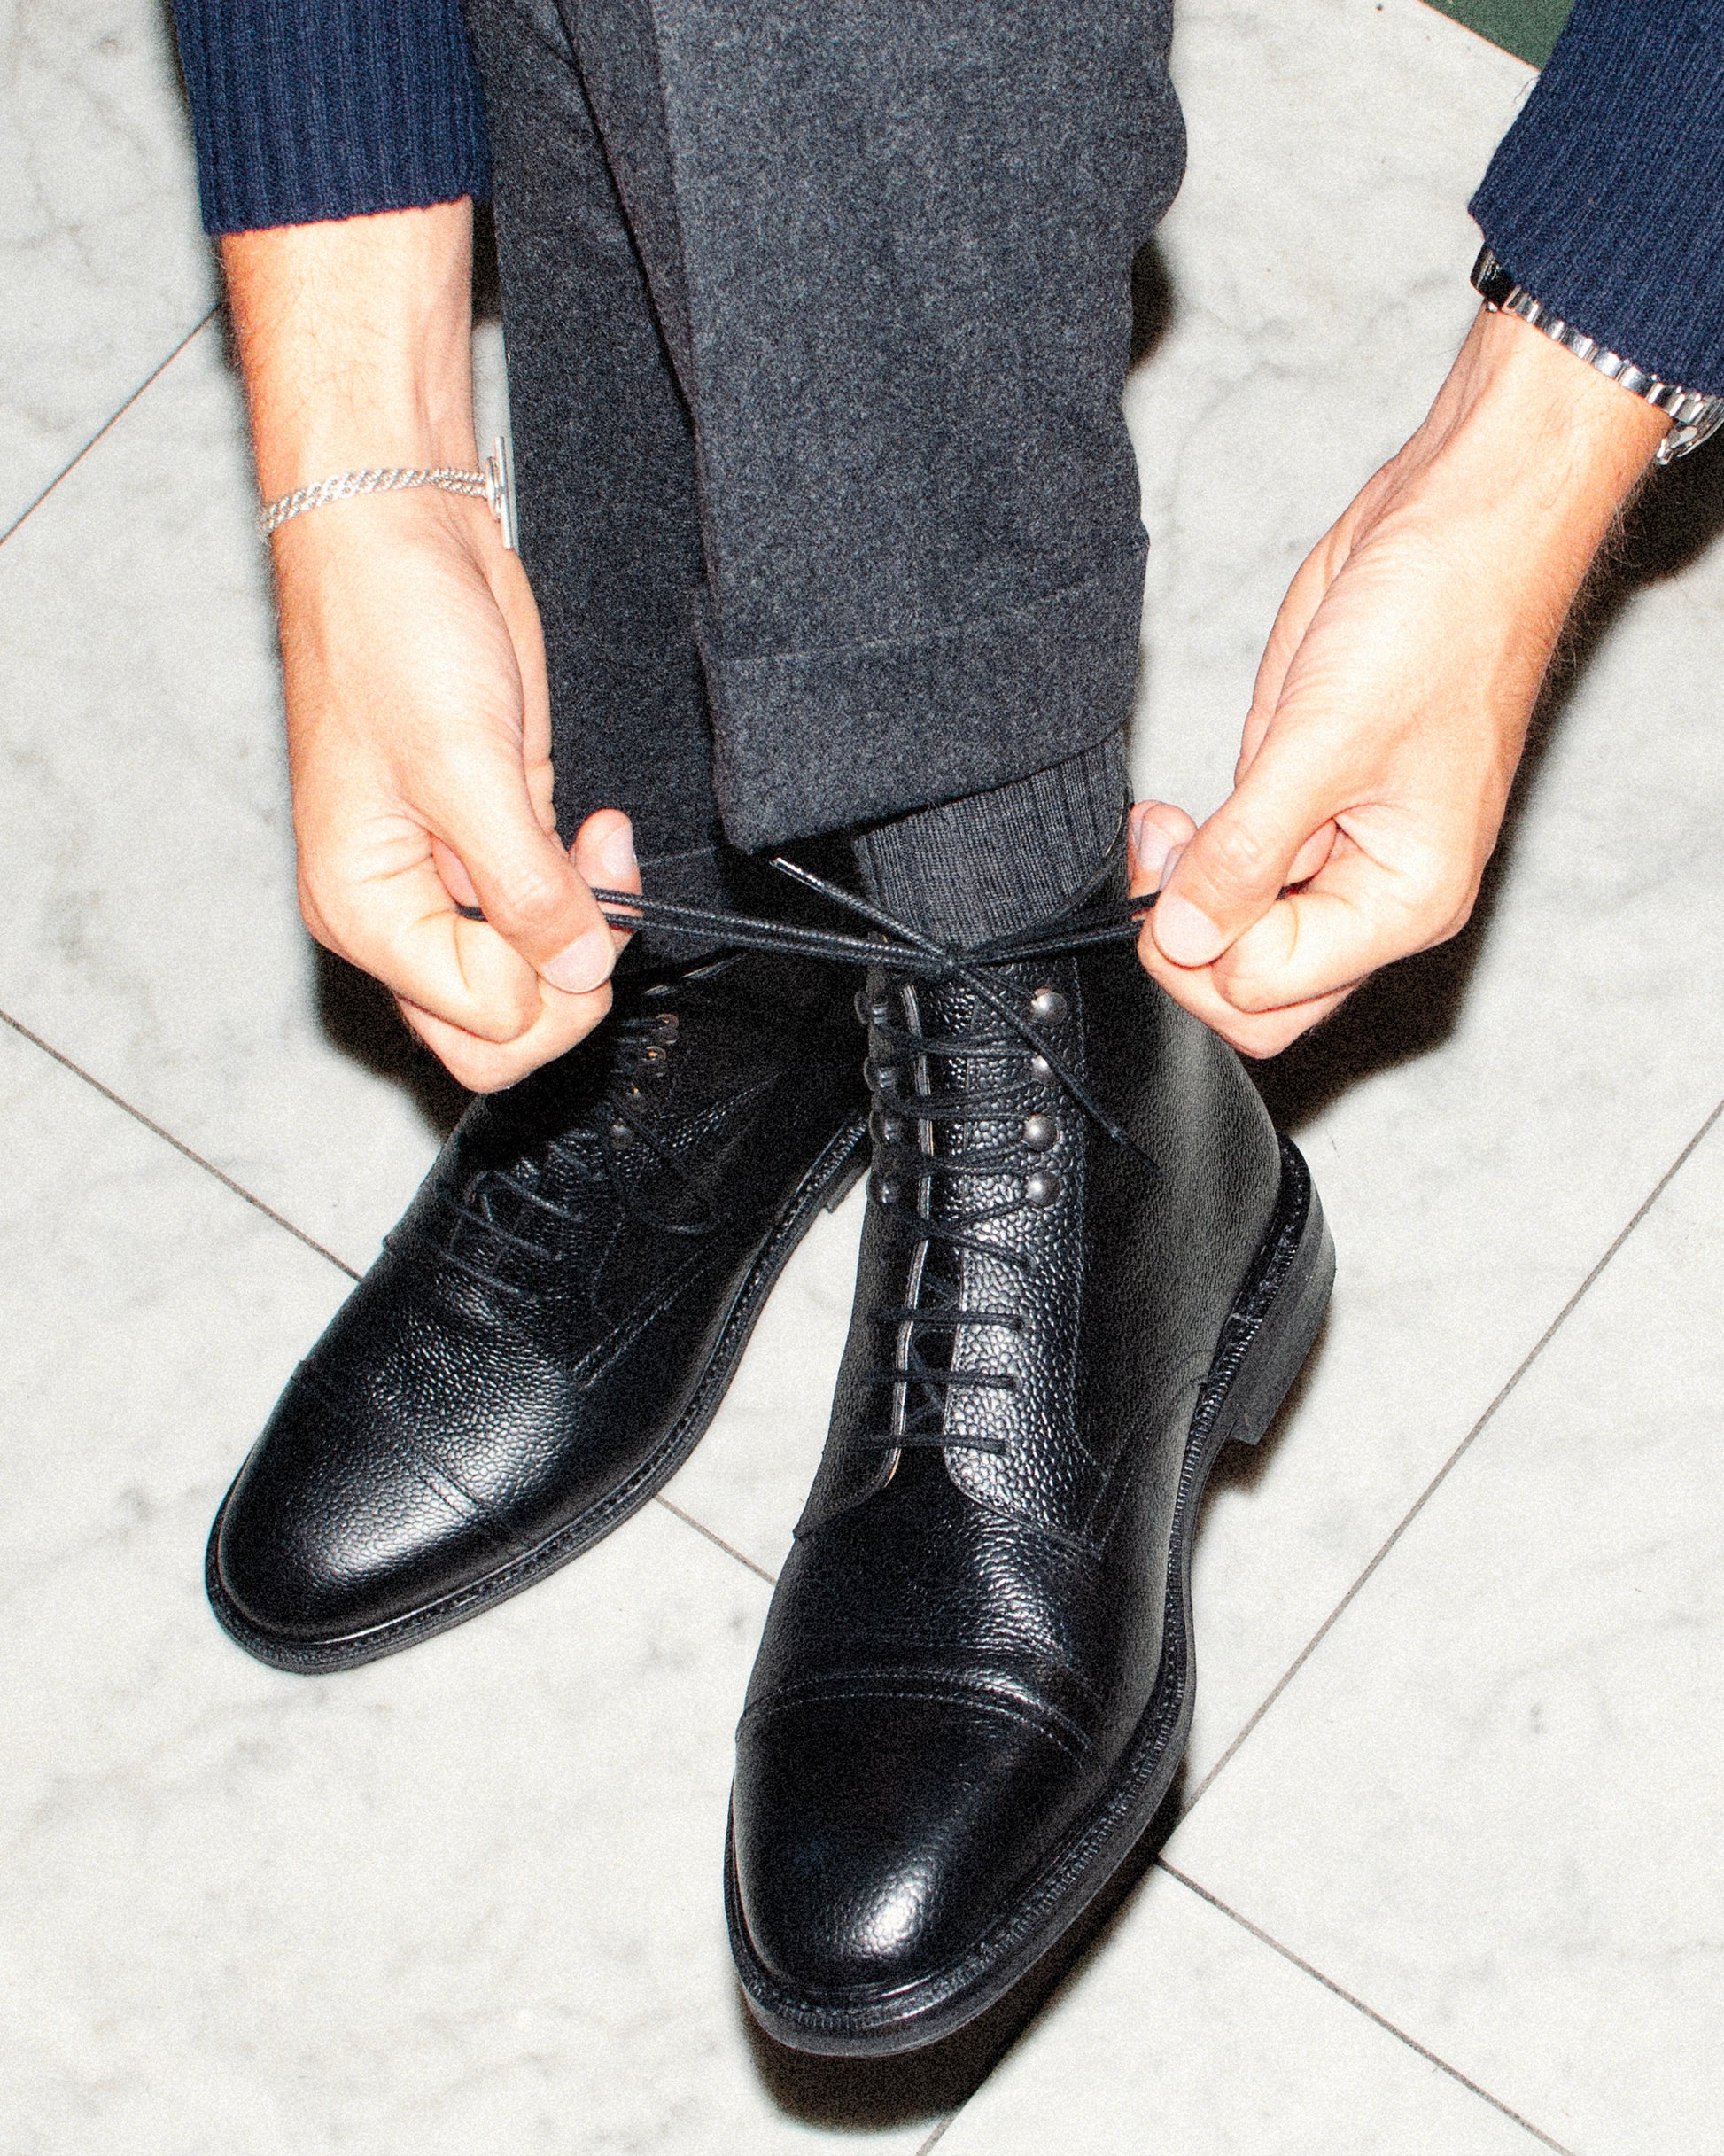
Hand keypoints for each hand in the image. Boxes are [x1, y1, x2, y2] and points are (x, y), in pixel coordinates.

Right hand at [225, 202, 635, 1090]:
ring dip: (587, 925)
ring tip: (598, 844)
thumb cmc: (392, 631)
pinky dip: (590, 886)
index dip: (549, 984)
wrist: (401, 538)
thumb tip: (575, 968)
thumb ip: (523, 888)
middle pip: (502, 1026)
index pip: (481, 1027)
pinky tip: (596, 830)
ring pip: (534, 972)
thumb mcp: (466, 768)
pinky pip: (551, 908)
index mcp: (366, 912)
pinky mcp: (496, 837)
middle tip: (600, 908)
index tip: (578, 908)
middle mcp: (403, 909)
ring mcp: (450, 877)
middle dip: (568, 983)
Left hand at [1130, 305, 1668, 1056]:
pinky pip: (1234, 870)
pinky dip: (1191, 857)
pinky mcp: (1299, 803)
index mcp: (1404, 903)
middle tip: (1160, 859)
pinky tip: (1171, 817)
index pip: (1271, 993)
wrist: (1461, 523)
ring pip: (1235, 932)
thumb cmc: (1439, 620)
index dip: (1204, 947)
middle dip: (1187, 940)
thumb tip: (1183, 936)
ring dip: (1182, 895)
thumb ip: (1248, 852)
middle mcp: (1372, 892)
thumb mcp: (1323, 744)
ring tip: (1163, 827)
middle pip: (1254, 987)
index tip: (1174, 875)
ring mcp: (1334, 850)